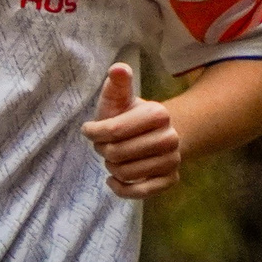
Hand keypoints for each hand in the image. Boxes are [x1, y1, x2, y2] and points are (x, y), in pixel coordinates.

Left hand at [81, 63, 181, 197]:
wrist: (157, 134)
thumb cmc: (130, 115)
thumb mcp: (120, 97)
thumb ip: (117, 82)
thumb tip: (117, 69)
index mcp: (159, 114)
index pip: (114, 130)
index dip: (95, 132)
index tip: (89, 129)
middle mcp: (170, 138)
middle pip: (118, 154)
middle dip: (103, 150)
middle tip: (103, 145)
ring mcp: (172, 160)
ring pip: (126, 173)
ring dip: (111, 168)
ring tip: (113, 157)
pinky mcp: (170, 180)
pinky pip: (140, 193)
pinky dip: (121, 188)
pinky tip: (114, 179)